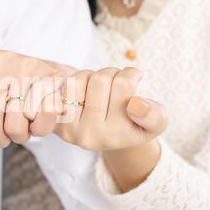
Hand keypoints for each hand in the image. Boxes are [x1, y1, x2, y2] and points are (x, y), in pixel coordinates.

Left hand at [0, 50, 71, 155]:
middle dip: (0, 138)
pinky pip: (40, 125)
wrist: (53, 84)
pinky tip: (41, 114)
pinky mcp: (52, 78)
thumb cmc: (12, 97)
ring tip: (26, 117)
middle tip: (9, 124)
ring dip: (22, 134)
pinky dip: (41, 129)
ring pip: (15, 129)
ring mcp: (26, 67)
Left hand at [53, 67, 167, 150]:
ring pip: (80, 79)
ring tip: (100, 88)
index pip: (123, 85)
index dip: (131, 75)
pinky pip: (63, 85)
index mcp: (117, 136)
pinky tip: (84, 91)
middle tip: (116, 83)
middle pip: (101, 79)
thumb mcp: (155, 122)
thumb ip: (154, 116)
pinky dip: (76, 80)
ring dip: (92, 76)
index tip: (134, 82)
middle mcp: (91, 136)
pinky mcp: (54, 118)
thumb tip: (135, 105)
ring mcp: (68, 128)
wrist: (104, 132)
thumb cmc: (133, 121)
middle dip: (112, 73)